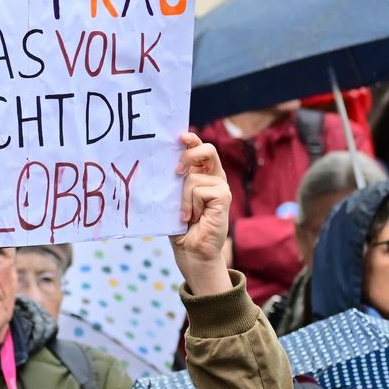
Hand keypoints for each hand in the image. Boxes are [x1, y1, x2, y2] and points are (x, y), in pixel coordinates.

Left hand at [170, 132, 231, 296]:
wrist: (191, 252)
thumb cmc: (180, 227)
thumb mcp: (173, 198)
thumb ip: (175, 181)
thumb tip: (165, 163)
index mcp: (203, 175)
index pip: (200, 149)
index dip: (192, 140)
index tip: (181, 137)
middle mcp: (214, 178)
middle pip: (208, 150)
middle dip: (189, 154)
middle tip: (176, 170)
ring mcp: (221, 187)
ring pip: (193, 177)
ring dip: (183, 198)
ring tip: (186, 214)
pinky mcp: (224, 197)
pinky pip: (199, 190)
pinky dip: (190, 205)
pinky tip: (194, 218)